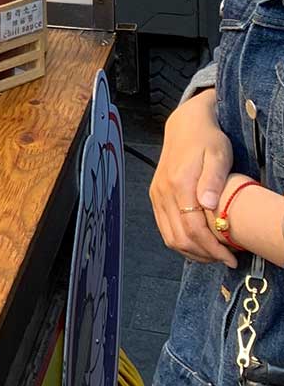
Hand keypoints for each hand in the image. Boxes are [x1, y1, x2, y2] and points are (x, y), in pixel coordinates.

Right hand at [151, 88, 235, 266]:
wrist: (185, 126)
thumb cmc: (207, 140)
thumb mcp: (219, 155)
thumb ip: (213, 180)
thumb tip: (209, 205)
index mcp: (179, 183)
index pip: (193, 228)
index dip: (212, 248)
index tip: (230, 257)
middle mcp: (163, 192)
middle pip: (180, 237)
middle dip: (204, 254)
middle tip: (225, 259)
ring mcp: (157, 195)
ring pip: (169, 236)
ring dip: (191, 251)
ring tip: (213, 254)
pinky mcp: (155, 196)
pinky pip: (164, 228)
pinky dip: (180, 241)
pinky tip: (198, 243)